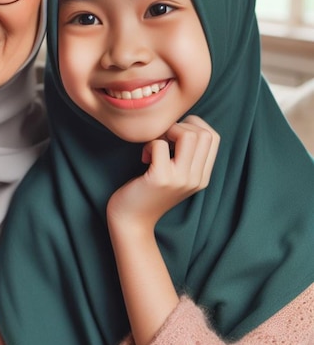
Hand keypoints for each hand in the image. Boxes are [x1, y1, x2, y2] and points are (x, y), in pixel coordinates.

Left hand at [107, 115, 219, 238]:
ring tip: (155, 146)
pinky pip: (159, 145)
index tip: (172, 137)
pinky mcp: (161, 179)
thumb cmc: (147, 191)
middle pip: (204, 134)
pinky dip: (148, 144)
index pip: (213, 137)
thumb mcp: (174, 175)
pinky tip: (144, 158)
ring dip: (167, 132)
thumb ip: (184, 155)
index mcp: (202, 176)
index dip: (192, 127)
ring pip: (188, 135)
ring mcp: (180, 179)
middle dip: (180, 126)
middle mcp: (196, 178)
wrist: (131, 221)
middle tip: (162, 140)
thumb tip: (181, 123)